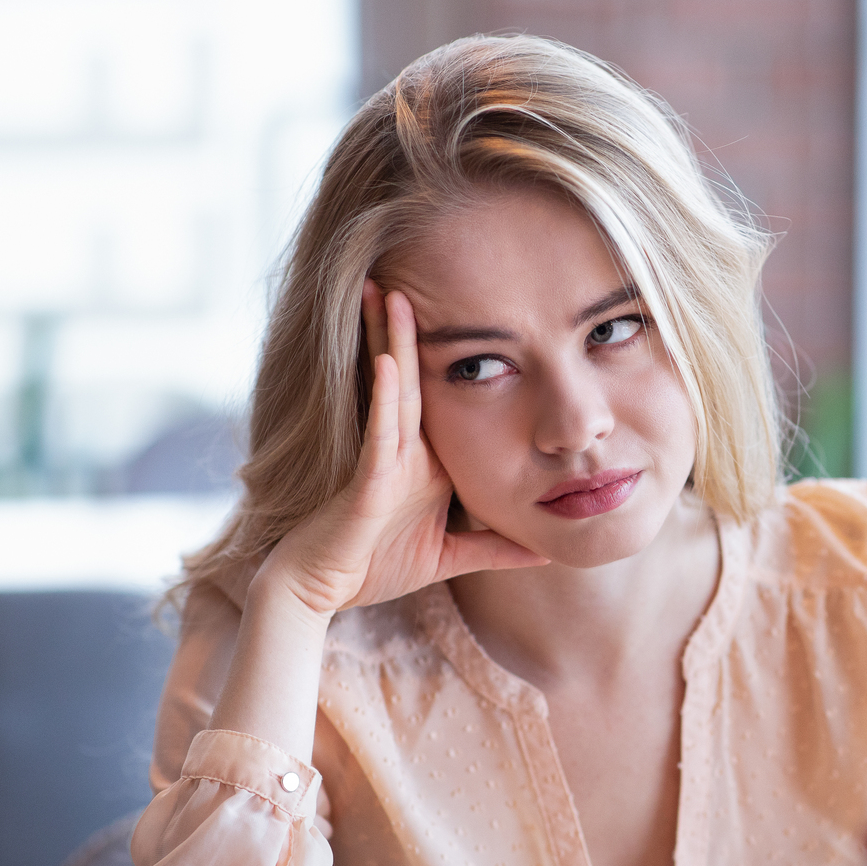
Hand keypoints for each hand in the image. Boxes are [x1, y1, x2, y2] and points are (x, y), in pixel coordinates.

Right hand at [256, 281, 545, 617]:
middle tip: (413, 272)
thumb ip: (496, 549)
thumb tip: (545, 549)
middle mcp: (400, 449)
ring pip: (391, 391)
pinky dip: (382, 398)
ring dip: (392, 342)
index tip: (470, 306)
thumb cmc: (374, 567)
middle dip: (408, 328)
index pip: (439, 396)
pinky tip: (387, 363)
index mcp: (421, 459)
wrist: (321, 594)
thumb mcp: (451, 556)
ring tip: (393, 294)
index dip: (447, 353)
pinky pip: (377, 435)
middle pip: (412, 377)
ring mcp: (381, 460)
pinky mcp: (364, 482)